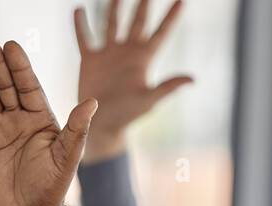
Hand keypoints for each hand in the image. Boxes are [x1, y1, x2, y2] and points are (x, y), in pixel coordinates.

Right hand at [0, 35, 96, 205]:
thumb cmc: (52, 187)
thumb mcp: (67, 157)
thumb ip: (76, 129)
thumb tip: (92, 102)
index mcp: (42, 118)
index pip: (29, 86)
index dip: (20, 66)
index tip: (11, 46)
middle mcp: (20, 118)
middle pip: (6, 84)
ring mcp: (0, 127)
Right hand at [74, 0, 191, 162]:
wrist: (101, 126)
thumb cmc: (128, 116)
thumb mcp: (149, 100)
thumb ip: (168, 87)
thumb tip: (192, 79)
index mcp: (143, 59)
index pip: (161, 32)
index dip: (172, 16)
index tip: (182, 0)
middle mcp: (127, 52)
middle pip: (138, 22)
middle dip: (143, 5)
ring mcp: (109, 54)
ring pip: (112, 24)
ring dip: (114, 8)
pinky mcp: (90, 60)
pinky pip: (85, 38)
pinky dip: (81, 25)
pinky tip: (79, 10)